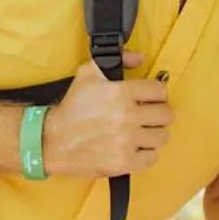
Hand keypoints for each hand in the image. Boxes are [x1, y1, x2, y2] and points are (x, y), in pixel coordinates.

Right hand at [41, 52, 169, 176]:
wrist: (52, 140)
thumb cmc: (72, 108)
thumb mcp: (88, 74)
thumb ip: (118, 60)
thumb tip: (140, 58)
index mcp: (120, 93)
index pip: (159, 91)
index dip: (157, 94)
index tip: (151, 99)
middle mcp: (126, 116)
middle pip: (166, 115)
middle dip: (158, 114)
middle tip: (147, 117)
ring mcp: (127, 141)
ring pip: (161, 137)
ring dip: (152, 135)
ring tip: (140, 133)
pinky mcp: (124, 162)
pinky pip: (152, 157)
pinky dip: (145, 154)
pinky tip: (134, 148)